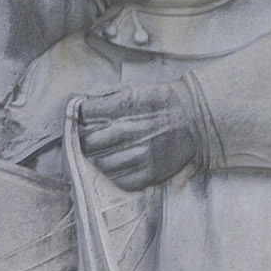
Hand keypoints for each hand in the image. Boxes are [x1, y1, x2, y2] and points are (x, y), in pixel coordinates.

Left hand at [73, 85, 207, 190]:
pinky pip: (121, 182)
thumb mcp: (132, 88)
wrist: (194, 117)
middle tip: (83, 142)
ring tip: (98, 157)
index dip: (76, 118)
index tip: (77, 122)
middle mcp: (132, 130)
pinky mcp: (151, 172)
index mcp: (126, 106)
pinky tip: (114, 169)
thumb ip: (103, 95)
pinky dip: (112, 178)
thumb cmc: (159, 101)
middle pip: (89, 143)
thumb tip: (75, 100)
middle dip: (81, 143)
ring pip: (101, 165)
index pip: (85, 114)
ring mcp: (142, 153)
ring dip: (94, 162)